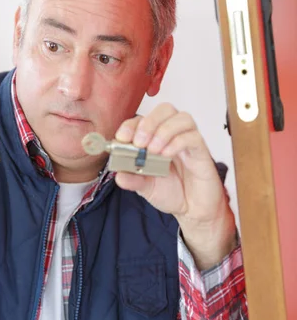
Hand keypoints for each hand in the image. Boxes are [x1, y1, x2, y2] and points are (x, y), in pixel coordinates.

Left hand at [114, 104, 235, 269]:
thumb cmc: (171, 192)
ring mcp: (188, 141)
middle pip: (165, 109)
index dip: (131, 124)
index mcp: (156, 138)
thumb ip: (132, 180)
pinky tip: (167, 155)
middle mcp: (173, 135)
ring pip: (182, 117)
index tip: (122, 137)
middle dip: (149, 122)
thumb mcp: (145, 187)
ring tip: (154, 151)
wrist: (193, 209)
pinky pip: (193, 136)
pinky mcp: (201, 151)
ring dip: (164, 130)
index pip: (143, 119)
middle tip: (140, 142)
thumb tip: (118, 175)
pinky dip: (177, 142)